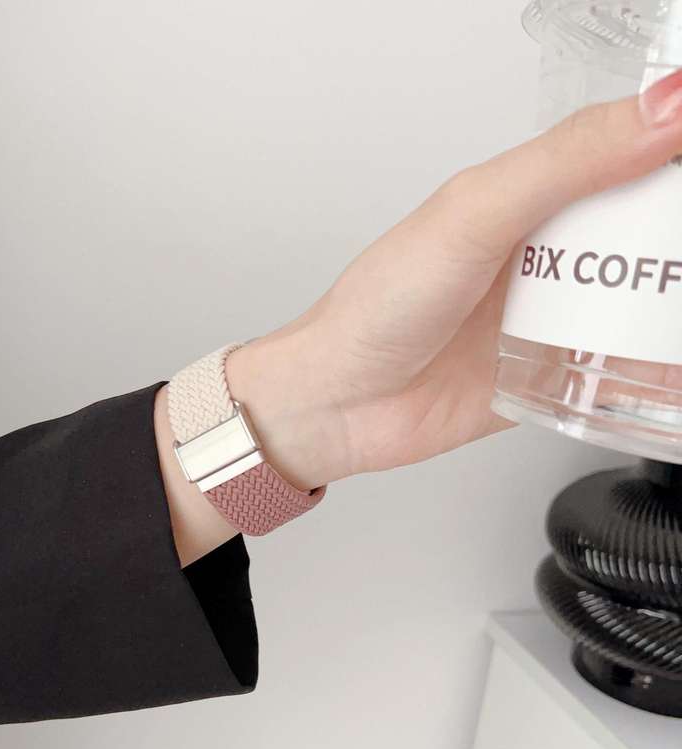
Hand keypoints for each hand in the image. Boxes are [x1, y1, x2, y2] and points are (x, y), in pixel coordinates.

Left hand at [224, 68, 681, 490]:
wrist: (339, 404)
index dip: (672, 160)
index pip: (631, 155)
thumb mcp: (472, 216)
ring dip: (671, 307)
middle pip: (648, 230)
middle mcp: (545, 254)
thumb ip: (565, 162)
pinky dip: (656, 369)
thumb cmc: (379, 308)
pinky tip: (669, 368)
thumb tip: (665, 107)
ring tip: (680, 317)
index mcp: (529, 197)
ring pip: (643, 300)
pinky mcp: (552, 375)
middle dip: (676, 241)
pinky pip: (621, 368)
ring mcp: (550, 315)